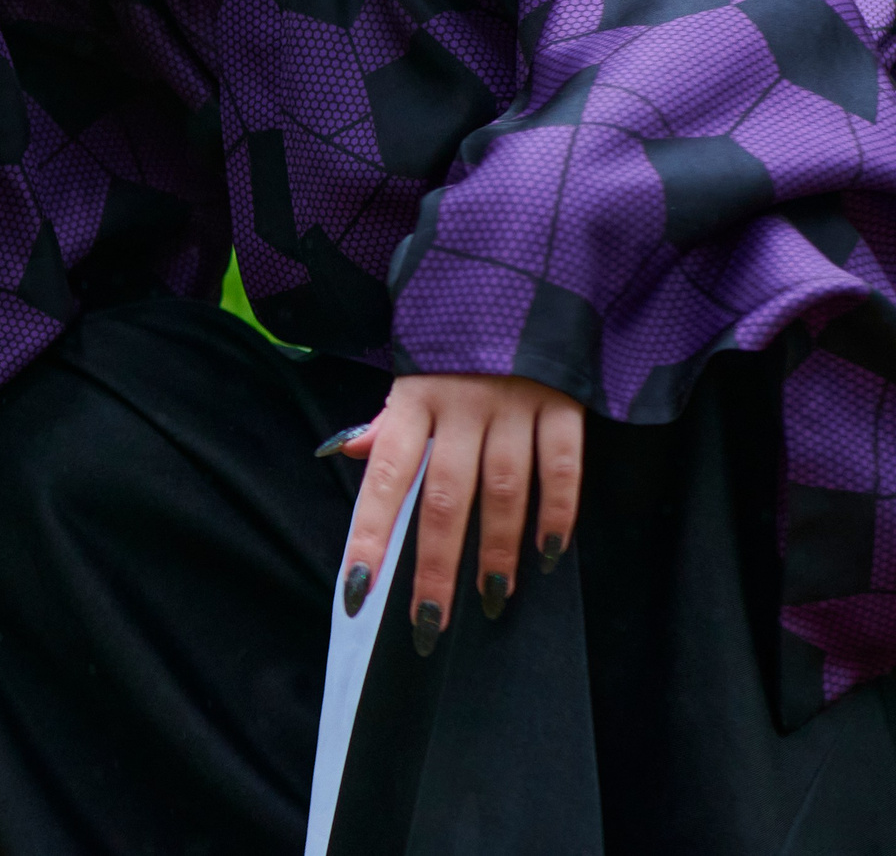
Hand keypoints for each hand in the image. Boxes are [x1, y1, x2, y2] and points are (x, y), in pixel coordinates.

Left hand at [328, 374, 583, 649]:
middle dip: (436, 565)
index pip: (383, 477)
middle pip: (443, 498)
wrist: (517, 282)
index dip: (369, 535)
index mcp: (412, 400)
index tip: (356, 589)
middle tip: (430, 622)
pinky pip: (561, 467)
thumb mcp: (410, 376)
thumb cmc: (452, 348)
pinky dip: (557, 512)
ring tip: (492, 597)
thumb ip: (385, 423)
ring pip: (503, 490)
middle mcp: (459, 405)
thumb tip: (341, 451)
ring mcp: (513, 404)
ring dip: (497, 549)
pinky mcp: (561, 404)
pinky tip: (548, 552)